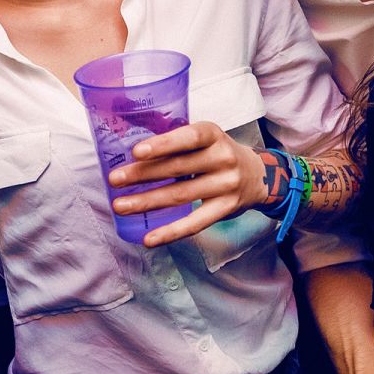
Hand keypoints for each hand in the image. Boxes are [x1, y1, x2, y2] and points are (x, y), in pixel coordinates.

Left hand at [108, 122, 265, 245]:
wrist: (258, 175)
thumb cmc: (218, 153)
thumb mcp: (205, 137)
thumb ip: (177, 141)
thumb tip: (131, 151)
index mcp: (213, 134)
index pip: (188, 137)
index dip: (163, 145)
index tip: (136, 152)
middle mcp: (222, 158)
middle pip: (178, 168)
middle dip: (142, 175)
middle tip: (115, 180)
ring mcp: (226, 185)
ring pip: (180, 196)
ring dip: (147, 202)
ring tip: (121, 206)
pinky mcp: (225, 210)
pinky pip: (194, 224)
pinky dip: (170, 232)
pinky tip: (149, 238)